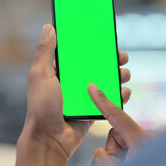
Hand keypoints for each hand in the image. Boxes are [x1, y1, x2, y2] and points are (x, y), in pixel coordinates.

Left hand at [16, 24, 131, 165]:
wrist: (50, 138)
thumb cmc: (41, 106)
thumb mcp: (40, 75)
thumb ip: (44, 51)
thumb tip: (49, 27)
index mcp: (58, 70)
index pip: (77, 52)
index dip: (90, 43)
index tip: (104, 35)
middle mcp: (71, 80)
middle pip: (95, 65)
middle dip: (110, 59)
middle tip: (122, 55)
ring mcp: (83, 94)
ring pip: (104, 80)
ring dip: (118, 76)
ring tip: (125, 74)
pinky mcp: (91, 107)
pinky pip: (108, 99)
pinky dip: (118, 94)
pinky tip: (125, 91)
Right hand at [88, 83, 155, 165]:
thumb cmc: (154, 164)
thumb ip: (103, 160)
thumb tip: (100, 152)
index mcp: (143, 140)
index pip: (117, 115)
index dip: (102, 101)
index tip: (93, 87)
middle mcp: (149, 138)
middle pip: (117, 135)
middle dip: (113, 151)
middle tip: (120, 164)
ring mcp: (152, 143)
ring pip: (124, 144)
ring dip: (122, 157)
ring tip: (131, 163)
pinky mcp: (154, 147)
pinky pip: (132, 148)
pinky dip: (129, 156)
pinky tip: (137, 160)